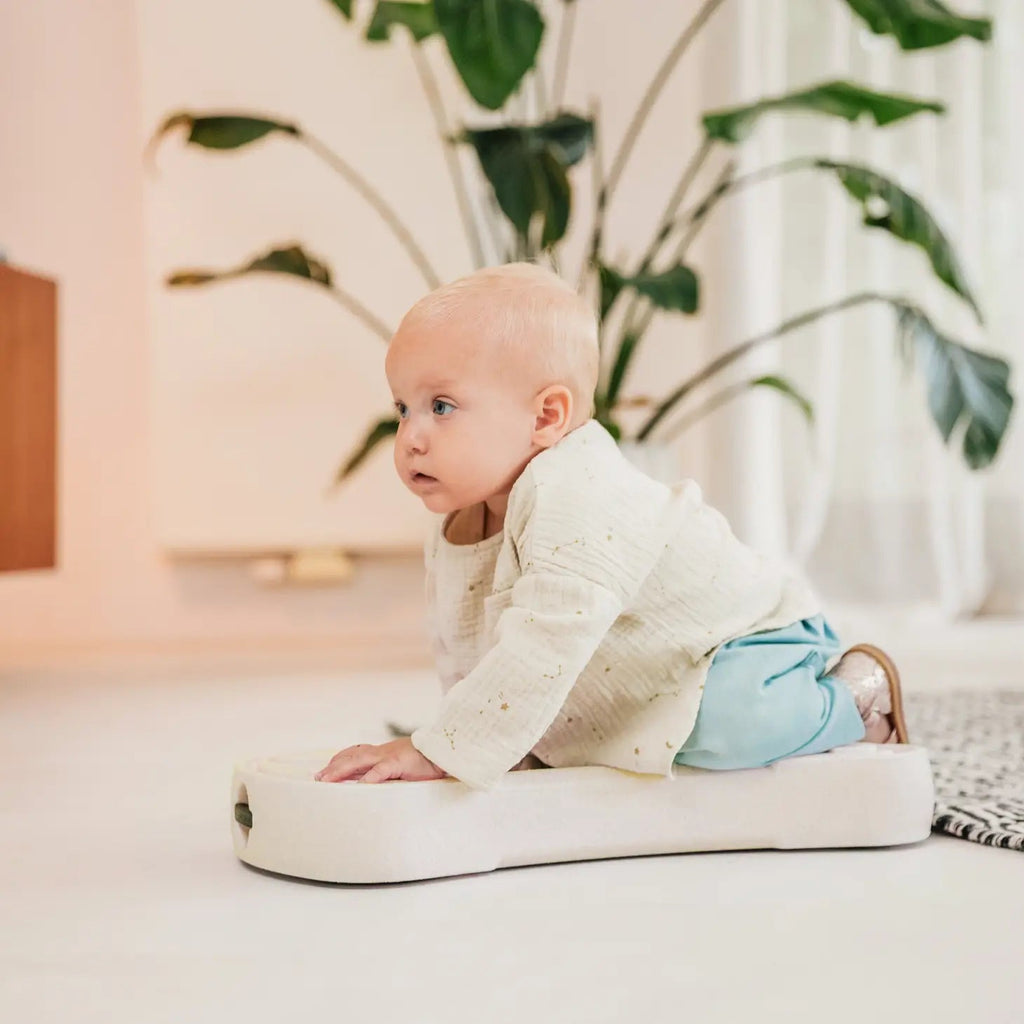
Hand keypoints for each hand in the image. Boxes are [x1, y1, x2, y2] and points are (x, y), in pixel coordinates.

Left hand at [314, 737, 447, 783]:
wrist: (444, 752)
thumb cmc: (426, 762)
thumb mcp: (402, 766)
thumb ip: (387, 772)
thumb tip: (371, 785)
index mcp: (383, 752)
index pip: (355, 752)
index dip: (339, 760)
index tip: (324, 770)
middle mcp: (382, 752)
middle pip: (351, 756)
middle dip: (333, 767)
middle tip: (317, 778)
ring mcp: (389, 756)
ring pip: (359, 760)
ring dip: (341, 770)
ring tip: (327, 780)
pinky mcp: (399, 763)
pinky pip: (380, 771)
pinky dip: (368, 779)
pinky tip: (358, 787)